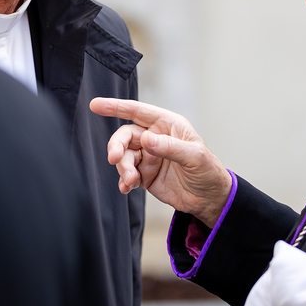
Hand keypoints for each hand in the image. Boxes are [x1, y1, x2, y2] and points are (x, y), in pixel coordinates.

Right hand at [90, 98, 232, 227]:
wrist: (210, 200)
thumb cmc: (208, 171)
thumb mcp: (194, 157)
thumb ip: (169, 147)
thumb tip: (145, 139)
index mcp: (167, 125)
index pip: (138, 111)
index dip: (115, 106)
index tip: (95, 105)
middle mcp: (154, 138)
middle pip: (125, 136)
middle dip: (117, 145)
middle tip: (115, 159)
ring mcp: (148, 157)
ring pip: (124, 156)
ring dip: (122, 167)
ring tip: (130, 180)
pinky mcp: (144, 175)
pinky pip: (127, 174)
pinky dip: (124, 181)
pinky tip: (126, 188)